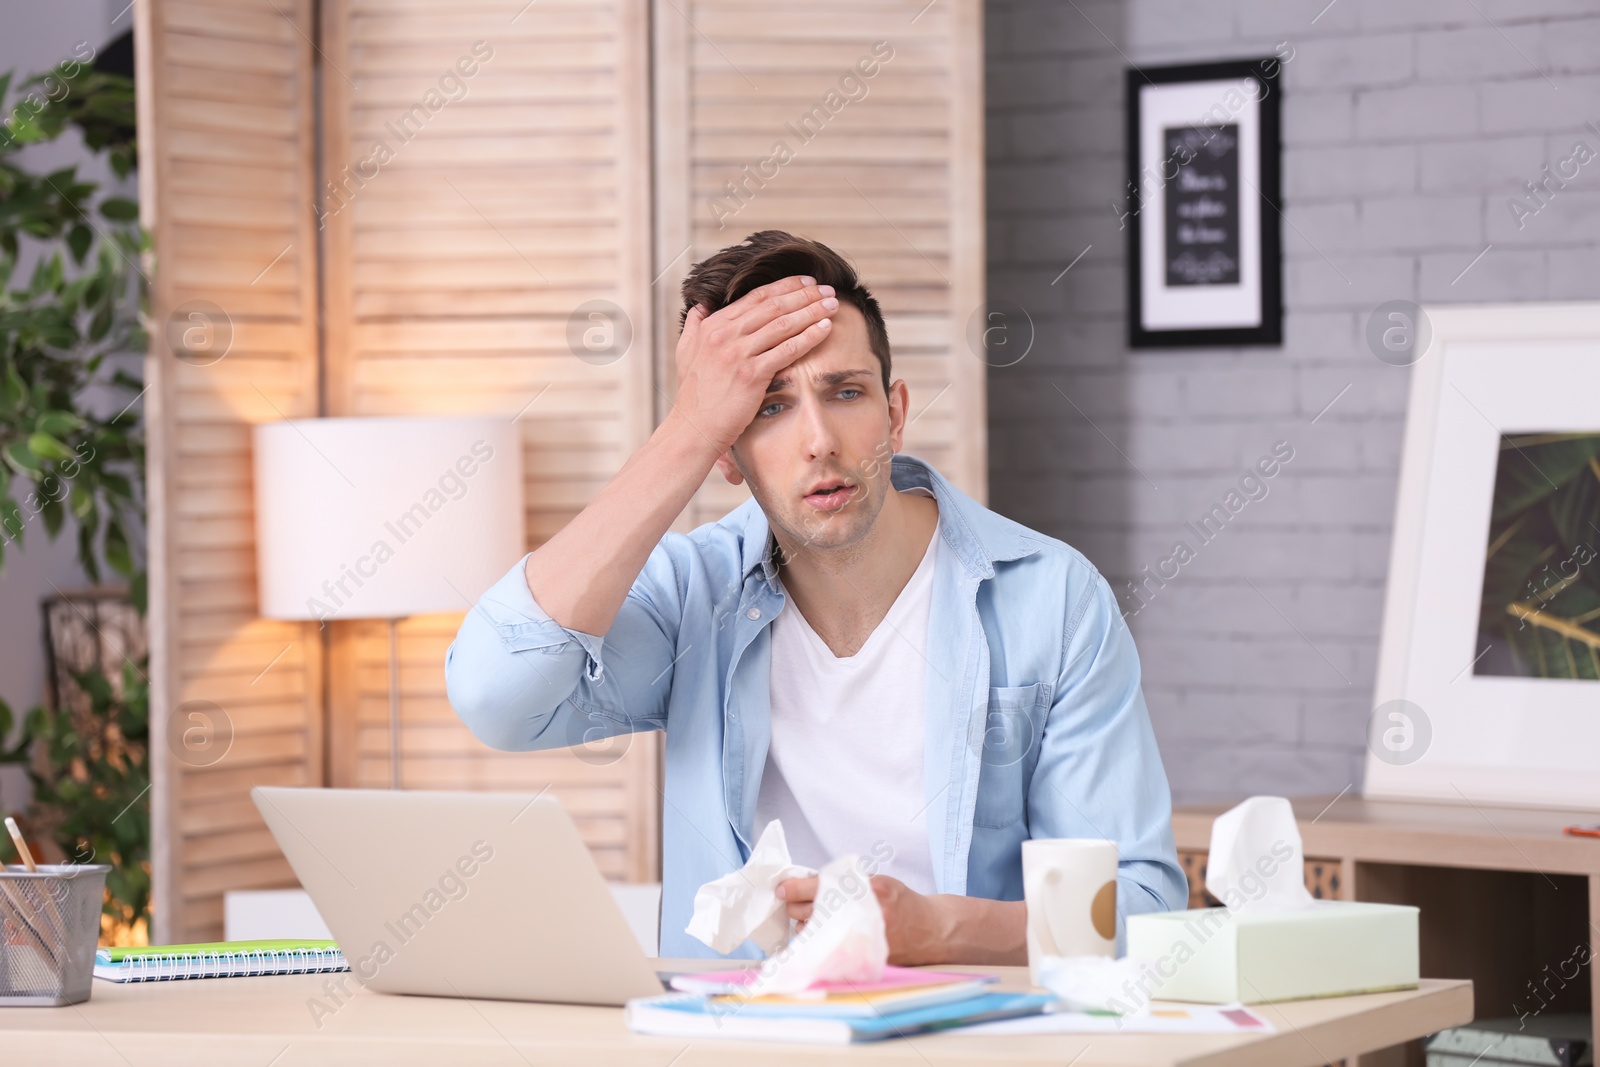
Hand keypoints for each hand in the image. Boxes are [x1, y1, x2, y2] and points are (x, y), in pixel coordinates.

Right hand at [669, 276, 838, 452]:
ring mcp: (738, 354)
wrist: (693, 428)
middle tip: (827, 290)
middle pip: (773, 306)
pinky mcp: (751, 374)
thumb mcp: (686, 352)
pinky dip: (809, 336)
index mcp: (712, 325)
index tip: (806, 282)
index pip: (756, 296)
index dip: (785, 286)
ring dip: (812, 311)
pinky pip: (787, 350)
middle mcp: (724, 334)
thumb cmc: (694, 395)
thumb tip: (702, 305)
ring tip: (833, 305)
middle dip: (804, 294)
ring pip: (783, 324)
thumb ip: (694, 325)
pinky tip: (825, 328)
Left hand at [776, 873, 952, 965]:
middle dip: (795, 906)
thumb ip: (845, 881)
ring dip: (805, 924)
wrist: (929, 930)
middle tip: (791, 902)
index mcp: (865, 889)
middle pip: (810, 911)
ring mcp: (859, 937)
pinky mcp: (858, 956)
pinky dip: (817, 941)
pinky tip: (819, 934)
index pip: (819, 886)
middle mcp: (862, 914)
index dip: (795, 888)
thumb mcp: (875, 881)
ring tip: (811, 918)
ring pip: (812, 932)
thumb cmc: (900, 901)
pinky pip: (824, 949)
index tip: (781, 889)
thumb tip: (806, 884)